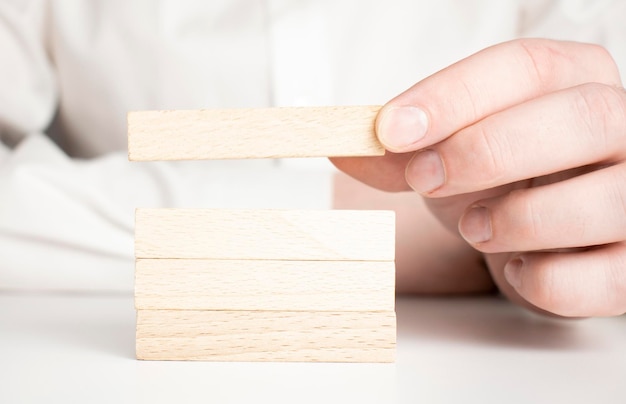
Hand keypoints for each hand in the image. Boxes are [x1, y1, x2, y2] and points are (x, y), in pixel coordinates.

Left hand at [332, 39, 625, 316]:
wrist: (542, 232)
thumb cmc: (503, 180)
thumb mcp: (449, 153)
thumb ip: (402, 151)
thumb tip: (344, 149)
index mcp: (576, 81)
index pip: (527, 66)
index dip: (453, 96)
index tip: (391, 129)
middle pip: (583, 117)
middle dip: (489, 150)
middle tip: (426, 178)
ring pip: (609, 198)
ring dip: (519, 218)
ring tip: (475, 227)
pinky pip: (606, 276)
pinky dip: (547, 280)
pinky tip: (517, 267)